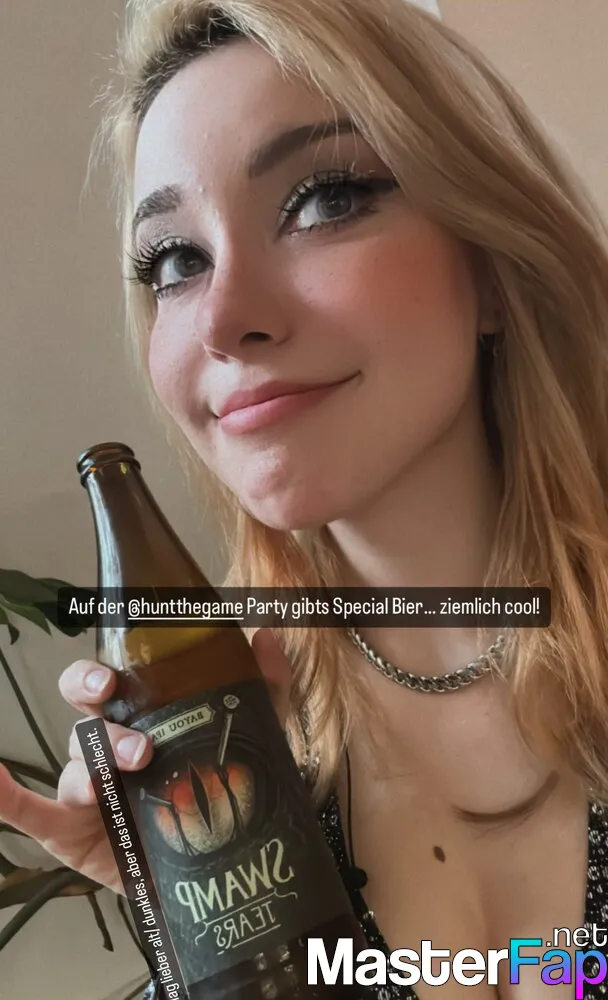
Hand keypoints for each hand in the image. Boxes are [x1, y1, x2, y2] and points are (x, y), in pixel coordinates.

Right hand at [0, 628, 291, 894]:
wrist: (203, 865)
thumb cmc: (210, 790)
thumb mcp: (247, 736)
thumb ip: (260, 688)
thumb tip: (265, 637)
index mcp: (133, 718)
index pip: (100, 685)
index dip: (94, 677)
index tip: (111, 682)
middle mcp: (101, 748)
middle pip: (81, 720)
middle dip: (97, 724)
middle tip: (137, 745)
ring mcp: (83, 790)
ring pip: (74, 769)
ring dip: (94, 773)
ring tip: (124, 783)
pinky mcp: (68, 831)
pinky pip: (28, 811)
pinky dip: (6, 797)